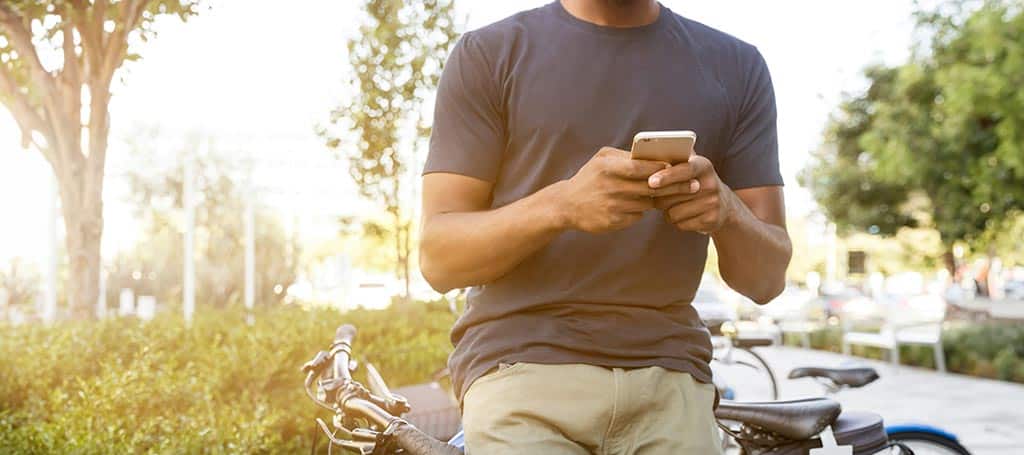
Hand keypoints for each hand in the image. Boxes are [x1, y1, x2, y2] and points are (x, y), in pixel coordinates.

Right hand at [555, 147, 672, 232]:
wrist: (566, 205)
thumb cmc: (589, 178)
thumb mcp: (601, 159)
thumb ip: (626, 156)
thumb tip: (655, 155)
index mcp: (608, 167)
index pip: (642, 167)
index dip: (663, 168)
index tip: (680, 168)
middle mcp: (611, 187)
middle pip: (651, 187)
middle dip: (675, 186)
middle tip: (693, 185)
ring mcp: (613, 206)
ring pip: (648, 202)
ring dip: (659, 199)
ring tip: (672, 195)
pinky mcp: (613, 222)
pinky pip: (638, 215)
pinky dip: (641, 210)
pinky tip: (641, 206)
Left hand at [649, 155, 737, 233]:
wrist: (724, 205)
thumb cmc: (695, 182)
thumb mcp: (690, 166)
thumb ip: (674, 159)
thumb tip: (646, 152)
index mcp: (703, 165)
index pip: (684, 169)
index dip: (666, 176)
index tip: (651, 182)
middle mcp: (711, 183)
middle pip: (672, 195)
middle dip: (659, 196)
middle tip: (654, 193)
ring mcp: (713, 203)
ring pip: (673, 212)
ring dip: (667, 210)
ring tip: (674, 204)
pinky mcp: (711, 220)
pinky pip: (680, 224)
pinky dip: (676, 221)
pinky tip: (683, 214)